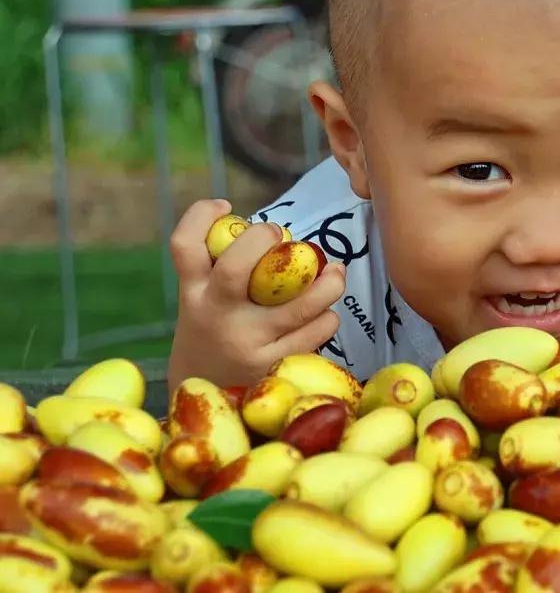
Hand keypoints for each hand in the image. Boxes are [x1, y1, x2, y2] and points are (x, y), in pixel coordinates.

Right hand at [167, 199, 346, 390]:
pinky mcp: (270, 367)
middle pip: (235, 269)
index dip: (201, 216)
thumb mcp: (204, 301)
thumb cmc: (215, 330)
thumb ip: (225, 269)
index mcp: (194, 293)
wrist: (205, 392)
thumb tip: (279, 234)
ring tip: (336, 272)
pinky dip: (327, 319)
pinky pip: (312, 335)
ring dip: (326, 285)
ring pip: (294, 307)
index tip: (226, 206)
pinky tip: (327, 314)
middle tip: (283, 235)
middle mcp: (215, 316)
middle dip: (263, 241)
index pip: (184, 247)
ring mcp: (244, 343)